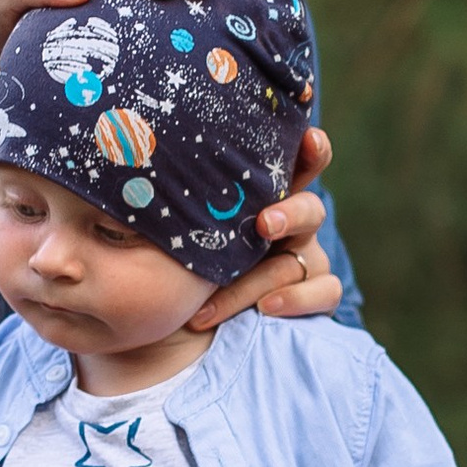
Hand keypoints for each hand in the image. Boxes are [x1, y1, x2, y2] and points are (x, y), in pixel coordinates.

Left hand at [191, 120, 344, 328]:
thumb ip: (177, 201)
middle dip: (290, 213)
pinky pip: (326, 291)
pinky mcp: (315, 295)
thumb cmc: (173, 271)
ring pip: (305, 258)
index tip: (308, 136)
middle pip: (310, 209)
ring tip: (233, 287)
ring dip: (261, 278)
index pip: (294, 166)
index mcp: (261, 199)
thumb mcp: (173, 234)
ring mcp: (306, 260)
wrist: (176, 330)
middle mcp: (290, 225)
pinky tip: (266, 308)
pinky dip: (296, 299)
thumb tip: (140, 152)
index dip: (310, 149)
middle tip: (263, 224)